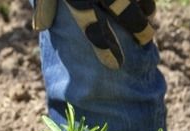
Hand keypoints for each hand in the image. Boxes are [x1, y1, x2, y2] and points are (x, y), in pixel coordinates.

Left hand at [32, 0, 155, 69]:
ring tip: (149, 21)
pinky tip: (149, 3)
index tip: (116, 65)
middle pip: (125, 11)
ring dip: (146, 9)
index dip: (105, 47)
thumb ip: (46, 2)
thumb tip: (40, 28)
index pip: (93, 26)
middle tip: (147, 40)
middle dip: (139, 29)